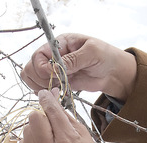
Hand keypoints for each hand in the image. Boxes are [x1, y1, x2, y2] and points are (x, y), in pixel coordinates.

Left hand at [18, 89, 124, 142]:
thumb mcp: (84, 136)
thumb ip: (65, 115)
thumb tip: (51, 94)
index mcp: (67, 142)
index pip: (51, 111)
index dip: (47, 99)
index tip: (44, 93)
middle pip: (34, 117)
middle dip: (42, 117)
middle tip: (51, 126)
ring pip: (26, 130)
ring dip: (36, 132)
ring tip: (49, 142)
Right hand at [21, 33, 136, 100]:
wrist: (115, 73)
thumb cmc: (106, 56)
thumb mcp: (92, 53)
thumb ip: (74, 60)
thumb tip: (57, 67)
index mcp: (59, 44)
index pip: (38, 55)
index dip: (41, 67)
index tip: (52, 75)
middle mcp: (54, 56)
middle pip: (31, 68)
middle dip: (39, 78)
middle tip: (54, 84)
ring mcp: (56, 71)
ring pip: (34, 79)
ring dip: (41, 87)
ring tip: (57, 89)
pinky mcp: (60, 83)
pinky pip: (45, 89)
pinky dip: (48, 94)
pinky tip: (59, 93)